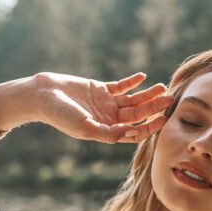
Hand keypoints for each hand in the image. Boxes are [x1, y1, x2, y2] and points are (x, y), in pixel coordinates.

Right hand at [32, 72, 173, 143]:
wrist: (42, 95)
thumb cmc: (60, 115)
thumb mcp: (84, 127)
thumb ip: (108, 133)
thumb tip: (131, 134)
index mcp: (107, 131)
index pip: (135, 132)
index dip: (150, 127)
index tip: (164, 120)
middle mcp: (110, 118)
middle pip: (138, 114)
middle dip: (154, 107)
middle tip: (170, 99)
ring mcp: (106, 103)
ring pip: (133, 100)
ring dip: (147, 94)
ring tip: (161, 87)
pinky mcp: (100, 89)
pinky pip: (121, 86)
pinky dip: (132, 82)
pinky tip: (143, 77)